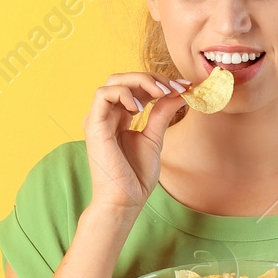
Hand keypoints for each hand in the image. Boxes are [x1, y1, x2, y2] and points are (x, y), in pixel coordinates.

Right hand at [84, 72, 190, 215]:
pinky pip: (102, 94)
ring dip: (139, 81)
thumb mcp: (154, 137)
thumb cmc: (136, 176)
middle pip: (124, 79)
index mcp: (119, 117)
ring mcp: (98, 118)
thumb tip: (178, 92)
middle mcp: (107, 114)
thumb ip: (162, 113)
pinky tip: (139, 107)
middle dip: (151, 78)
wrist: (125, 200)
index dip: (159, 82)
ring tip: (159, 93)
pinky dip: (123, 93)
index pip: (136, 88)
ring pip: (113, 81)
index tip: (184, 87)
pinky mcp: (94, 125)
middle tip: (173, 87)